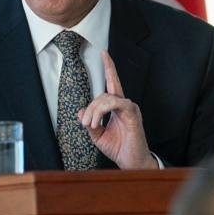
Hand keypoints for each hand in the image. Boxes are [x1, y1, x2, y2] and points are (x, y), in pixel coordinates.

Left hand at [78, 51, 157, 169]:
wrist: (131, 162)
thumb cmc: (118, 148)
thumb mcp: (97, 135)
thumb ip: (89, 122)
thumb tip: (81, 112)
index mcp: (117, 108)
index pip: (112, 83)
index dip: (109, 68)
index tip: (103, 53)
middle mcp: (124, 105)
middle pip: (102, 94)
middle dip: (90, 107)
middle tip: (85, 123)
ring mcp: (130, 108)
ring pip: (107, 98)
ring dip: (95, 111)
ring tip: (92, 125)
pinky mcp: (133, 113)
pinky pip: (116, 103)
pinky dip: (104, 111)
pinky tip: (100, 122)